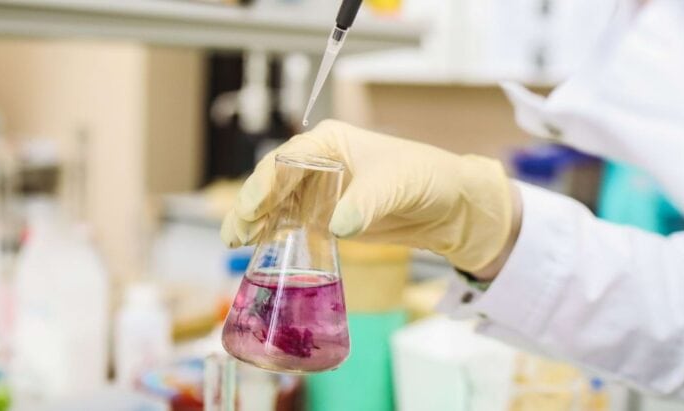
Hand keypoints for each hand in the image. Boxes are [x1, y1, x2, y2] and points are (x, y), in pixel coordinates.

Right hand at [221, 120, 519, 273]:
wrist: (447, 207)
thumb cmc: (426, 177)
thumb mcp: (397, 184)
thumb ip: (366, 202)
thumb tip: (338, 224)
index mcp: (330, 142)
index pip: (288, 158)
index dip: (266, 181)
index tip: (254, 205)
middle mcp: (317, 164)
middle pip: (272, 182)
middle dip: (251, 205)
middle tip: (236, 232)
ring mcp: (318, 192)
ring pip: (276, 205)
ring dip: (255, 222)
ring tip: (237, 242)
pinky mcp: (325, 217)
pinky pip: (291, 225)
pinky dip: (274, 236)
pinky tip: (258, 249)